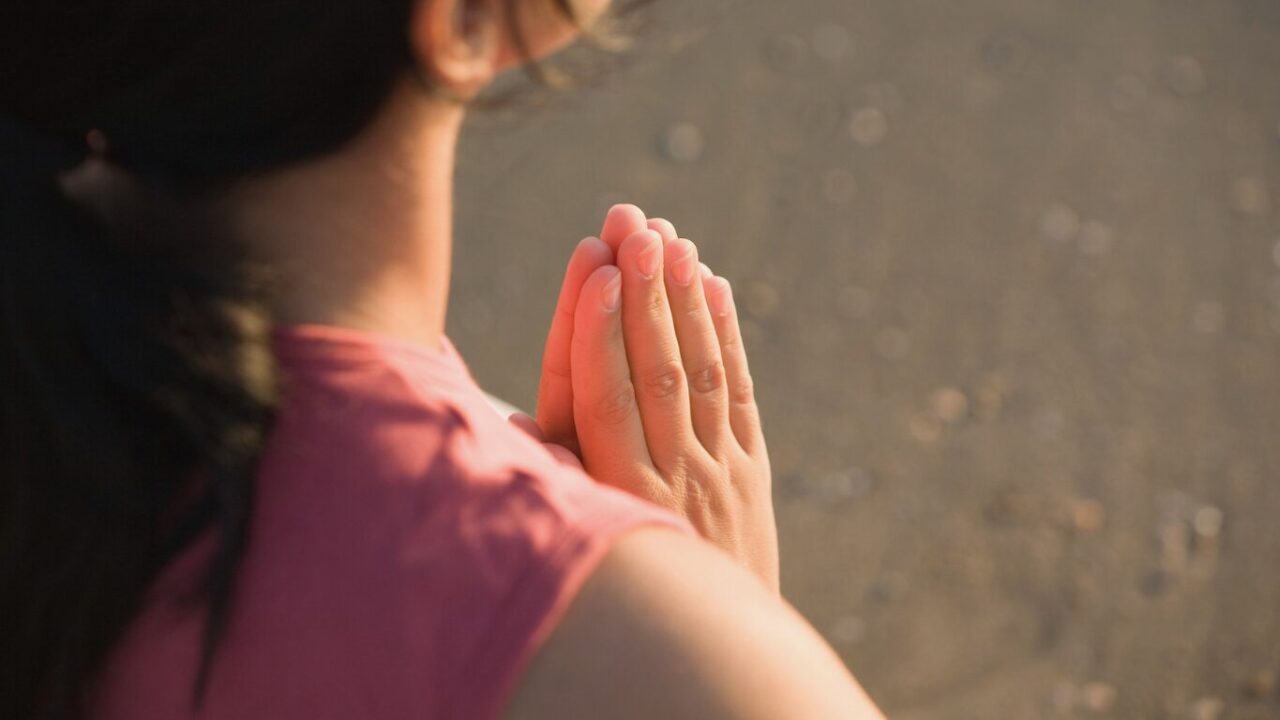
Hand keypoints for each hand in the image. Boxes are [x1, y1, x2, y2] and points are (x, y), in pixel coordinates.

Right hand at [534, 205, 779, 593]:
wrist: (706, 647)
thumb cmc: (616, 593)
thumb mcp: (576, 547)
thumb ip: (552, 484)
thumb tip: (515, 419)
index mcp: (618, 493)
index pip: (604, 398)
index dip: (601, 331)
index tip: (600, 271)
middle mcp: (672, 477)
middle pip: (655, 371)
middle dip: (644, 294)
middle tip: (636, 226)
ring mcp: (718, 471)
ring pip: (700, 373)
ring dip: (685, 301)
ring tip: (672, 238)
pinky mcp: (750, 471)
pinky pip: (739, 394)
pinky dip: (727, 336)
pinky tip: (713, 285)